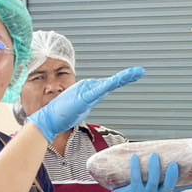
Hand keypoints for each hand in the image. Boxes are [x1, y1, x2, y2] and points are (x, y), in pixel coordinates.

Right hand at [30, 68, 145, 143]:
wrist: (50, 120)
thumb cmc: (62, 116)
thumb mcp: (79, 109)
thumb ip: (86, 104)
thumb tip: (92, 102)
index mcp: (90, 91)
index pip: (110, 85)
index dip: (123, 79)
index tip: (136, 74)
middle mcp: (90, 88)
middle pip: (113, 82)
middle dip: (127, 77)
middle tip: (141, 72)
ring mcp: (88, 91)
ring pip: (110, 84)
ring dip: (124, 78)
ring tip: (137, 73)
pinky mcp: (85, 97)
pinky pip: (102, 89)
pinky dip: (112, 84)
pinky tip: (120, 81)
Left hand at [99, 154, 191, 191]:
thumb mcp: (156, 187)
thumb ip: (168, 180)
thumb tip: (188, 176)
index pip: (178, 188)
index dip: (188, 183)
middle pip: (168, 187)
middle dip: (172, 177)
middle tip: (175, 164)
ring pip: (152, 182)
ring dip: (154, 169)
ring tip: (154, 156)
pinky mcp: (133, 191)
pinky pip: (136, 179)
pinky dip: (136, 168)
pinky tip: (135, 158)